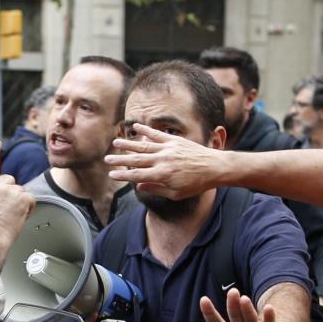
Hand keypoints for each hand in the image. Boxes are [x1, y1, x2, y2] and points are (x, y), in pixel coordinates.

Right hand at [0, 141, 34, 271]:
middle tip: (5, 208)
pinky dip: (27, 208)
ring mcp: (9, 190)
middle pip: (8, 180)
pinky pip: (30, 200)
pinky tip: (19, 217)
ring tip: (9, 217)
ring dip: (18, 202)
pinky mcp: (22, 198)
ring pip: (19, 191)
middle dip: (9, 192)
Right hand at [106, 124, 232, 197]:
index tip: (112, 175)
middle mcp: (163, 160)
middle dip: (120, 160)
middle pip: (136, 160)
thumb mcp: (177, 194)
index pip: (137, 175)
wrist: (215, 168)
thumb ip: (157, 189)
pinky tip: (136, 127)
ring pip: (144, 145)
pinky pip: (157, 135)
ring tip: (115, 141)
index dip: (123, 175)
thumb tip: (139, 186)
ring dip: (128, 144)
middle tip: (107, 159)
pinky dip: (146, 130)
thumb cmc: (197, 184)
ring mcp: (168, 149)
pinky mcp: (175, 141)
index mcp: (162, 175)